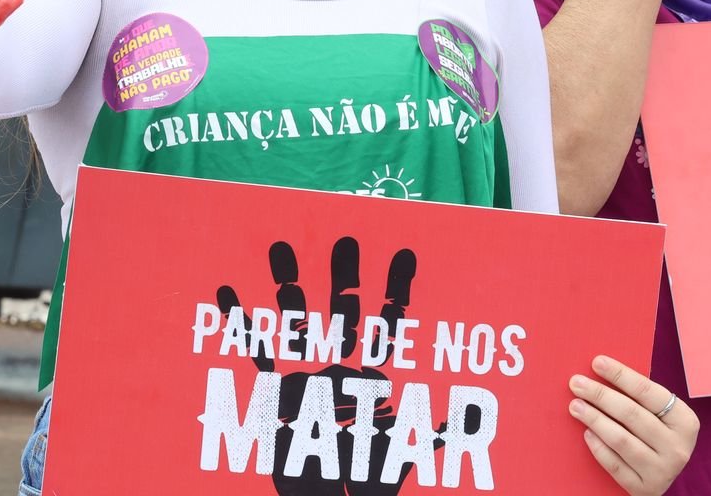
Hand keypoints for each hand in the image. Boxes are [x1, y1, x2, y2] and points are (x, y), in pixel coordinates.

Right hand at [217, 237, 434, 495]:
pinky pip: (258, 354)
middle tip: (345, 238)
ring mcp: (306, 375)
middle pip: (342, 311)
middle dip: (343, 276)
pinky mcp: (275, 393)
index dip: (397, 288)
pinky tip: (228, 291)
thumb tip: (481, 411)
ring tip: (280, 248)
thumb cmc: (371, 476)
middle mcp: (340, 365)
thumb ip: (444, 430)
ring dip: (289, 287)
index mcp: (373, 373)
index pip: (390, 322)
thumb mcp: (410, 451)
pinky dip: (242, 325)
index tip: (405, 253)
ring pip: (298, 322)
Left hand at [569, 356, 697, 495]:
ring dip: (594, 419)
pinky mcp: (646, 490)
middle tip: (576, 383)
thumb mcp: (660, 416)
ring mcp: (663, 470)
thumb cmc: (656, 434)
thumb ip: (640, 398)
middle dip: (600, 395)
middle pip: (632, 414)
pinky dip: (598, 447)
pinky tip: (586, 433)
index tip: (596, 362)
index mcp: (685, 421)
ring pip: (621, 440)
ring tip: (575, 406)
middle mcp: (678, 447)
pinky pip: (615, 465)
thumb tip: (602, 369)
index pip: (648, 392)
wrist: (662, 476)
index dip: (621, 375)